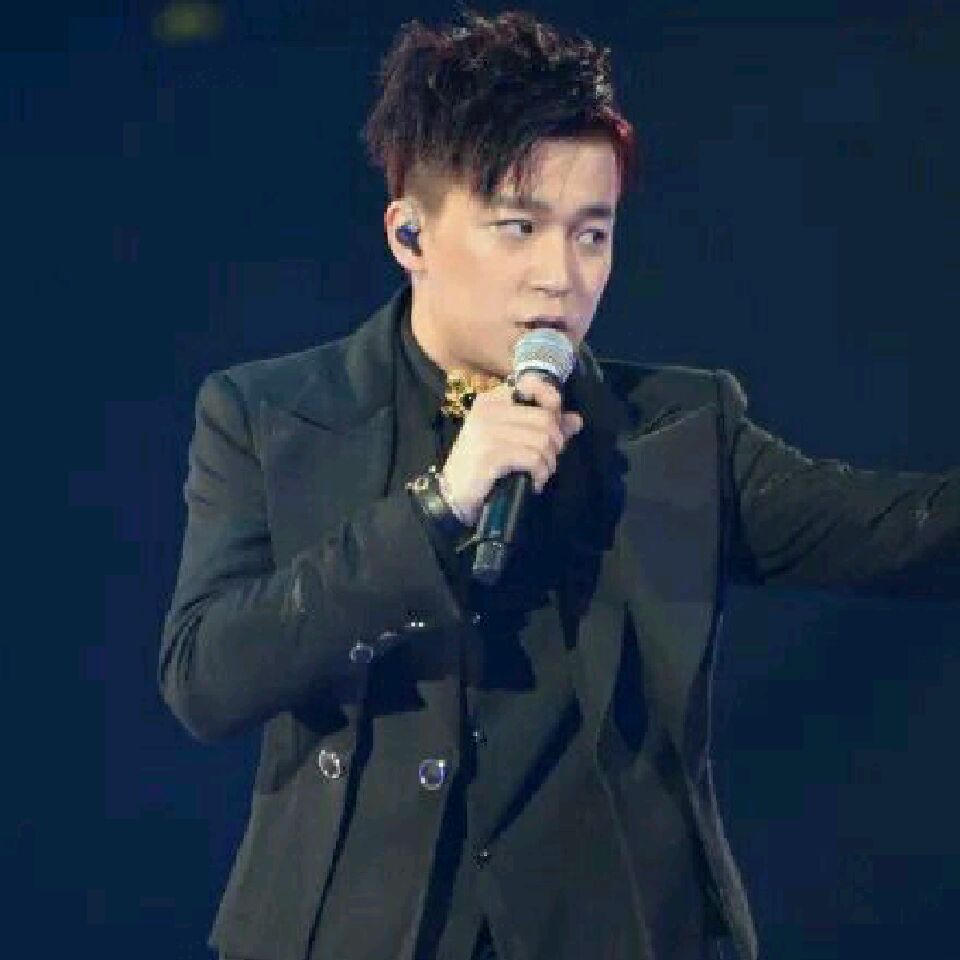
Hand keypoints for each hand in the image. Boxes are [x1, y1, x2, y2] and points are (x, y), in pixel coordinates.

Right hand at [439, 371, 583, 524]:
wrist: (453, 494)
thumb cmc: (483, 465)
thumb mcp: (511, 440)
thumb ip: (544, 427)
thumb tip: (576, 420)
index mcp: (492, 400)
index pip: (532, 384)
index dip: (553, 403)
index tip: (555, 426)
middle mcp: (489, 410)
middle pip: (545, 418)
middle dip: (556, 443)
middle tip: (548, 460)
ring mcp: (488, 431)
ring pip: (542, 440)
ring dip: (549, 463)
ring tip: (541, 473)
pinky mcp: (491, 454)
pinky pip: (533, 459)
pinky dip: (540, 474)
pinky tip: (534, 482)